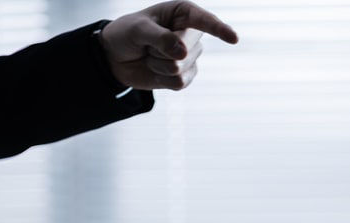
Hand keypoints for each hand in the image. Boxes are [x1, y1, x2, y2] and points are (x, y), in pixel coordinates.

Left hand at [99, 1, 237, 90]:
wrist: (116, 57)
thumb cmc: (127, 34)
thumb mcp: (138, 29)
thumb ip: (160, 38)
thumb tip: (182, 53)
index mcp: (184, 13)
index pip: (205, 21)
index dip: (219, 30)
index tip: (233, 39)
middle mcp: (191, 34)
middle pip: (186, 49)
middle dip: (161, 50)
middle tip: (147, 44)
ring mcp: (190, 56)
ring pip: (180, 67)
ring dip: (158, 65)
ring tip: (149, 55)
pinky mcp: (185, 76)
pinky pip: (179, 83)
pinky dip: (162, 79)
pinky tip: (155, 71)